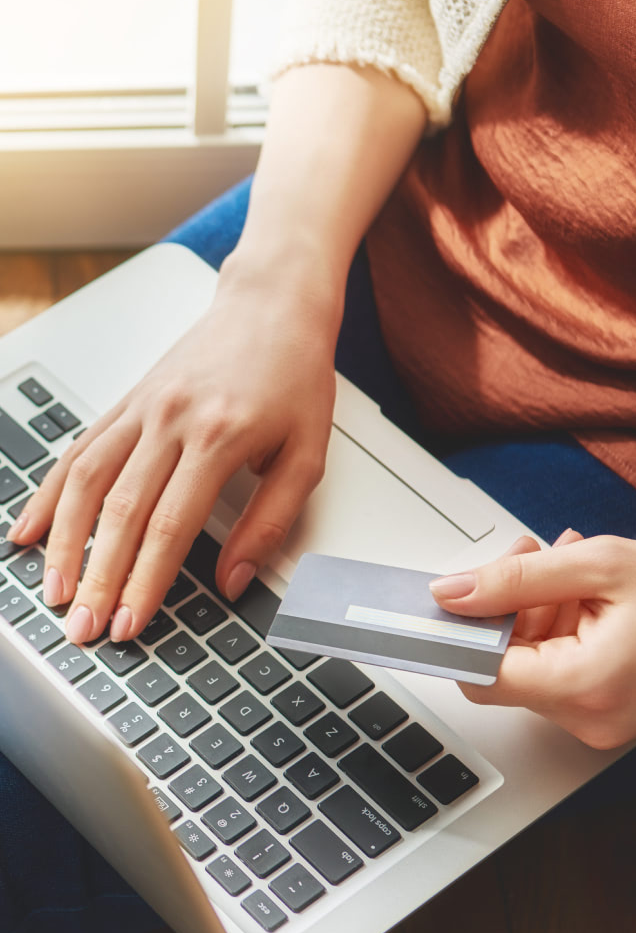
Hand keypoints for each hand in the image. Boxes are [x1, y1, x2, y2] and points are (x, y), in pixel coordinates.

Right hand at [7, 256, 338, 643]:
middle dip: (98, 579)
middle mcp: (171, 421)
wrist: (272, 304)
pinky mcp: (127, 401)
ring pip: (87, 481)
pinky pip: (79, 450)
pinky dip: (51, 492)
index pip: (171, 526)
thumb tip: (234, 579)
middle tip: (84, 628)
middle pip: (121, 513)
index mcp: (219, 437)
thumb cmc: (294, 374)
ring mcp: (142, 408)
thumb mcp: (307, 454)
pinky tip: (32, 527)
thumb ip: (271, 520)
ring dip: (64, 542)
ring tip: (53, 591)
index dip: (145, 582)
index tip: (131, 623)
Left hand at [431, 531, 635, 748]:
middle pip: (503, 666)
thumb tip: (452, 593)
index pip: (480, 674)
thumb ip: (517, 578)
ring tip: (567, 565)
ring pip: (530, 665)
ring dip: (534, 609)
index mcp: (583, 686)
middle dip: (506, 605)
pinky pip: (559, 670)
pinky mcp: (606, 711)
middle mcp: (587, 717)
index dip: (459, 631)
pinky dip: (559, 628)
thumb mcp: (600, 565)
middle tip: (528, 555)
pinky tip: (582, 593)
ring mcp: (597, 720)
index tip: (445, 601)